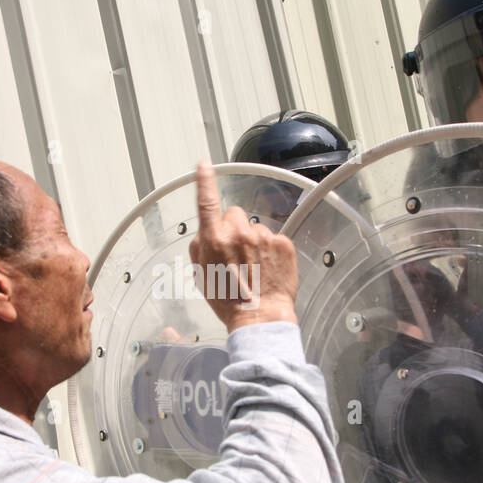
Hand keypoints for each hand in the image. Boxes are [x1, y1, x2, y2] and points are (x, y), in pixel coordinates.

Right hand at [189, 161, 298, 332]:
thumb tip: (205, 233)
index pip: (207, 202)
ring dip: (254, 242)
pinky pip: (273, 238)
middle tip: (237, 253)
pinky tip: (268, 268)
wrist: (259, 317)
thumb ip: (200, 246)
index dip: (204, 180)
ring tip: (254, 267)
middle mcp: (238, 233)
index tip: (204, 165)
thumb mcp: (201, 274)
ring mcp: (263, 237)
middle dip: (234, 228)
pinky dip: (271, 250)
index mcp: (214, 239)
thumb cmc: (229, 301)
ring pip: (255, 228)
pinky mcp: (282, 243)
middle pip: (234, 214)